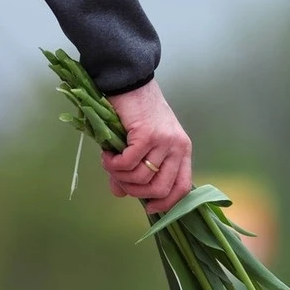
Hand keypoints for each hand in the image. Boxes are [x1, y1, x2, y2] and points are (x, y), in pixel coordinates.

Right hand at [101, 79, 191, 214]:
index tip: (149, 207)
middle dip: (136, 191)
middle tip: (119, 180)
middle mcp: (178, 147)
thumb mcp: (140, 144)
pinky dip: (113, 164)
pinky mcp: (147, 135)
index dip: (166, 203)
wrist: (130, 82)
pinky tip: (107, 154)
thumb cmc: (137, 112)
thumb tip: (120, 194)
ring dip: (120, 176)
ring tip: (110, 163)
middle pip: (161, 188)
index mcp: (182, 150)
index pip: (183, 187)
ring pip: (142, 177)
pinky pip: (128, 163)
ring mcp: (164, 141)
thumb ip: (133, 171)